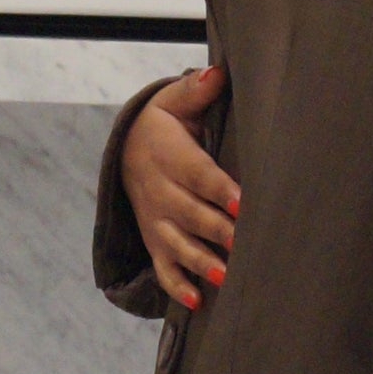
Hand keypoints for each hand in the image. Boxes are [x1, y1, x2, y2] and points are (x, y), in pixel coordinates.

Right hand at [121, 66, 237, 309]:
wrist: (127, 152)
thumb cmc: (165, 126)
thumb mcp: (173, 103)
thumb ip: (196, 90)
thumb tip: (217, 72)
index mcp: (168, 156)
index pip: (198, 174)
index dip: (220, 189)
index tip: (243, 202)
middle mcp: (160, 193)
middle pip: (191, 214)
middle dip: (217, 230)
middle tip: (244, 243)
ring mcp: (156, 221)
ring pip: (179, 244)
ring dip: (202, 261)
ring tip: (226, 276)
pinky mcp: (155, 242)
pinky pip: (164, 267)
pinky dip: (178, 286)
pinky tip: (198, 301)